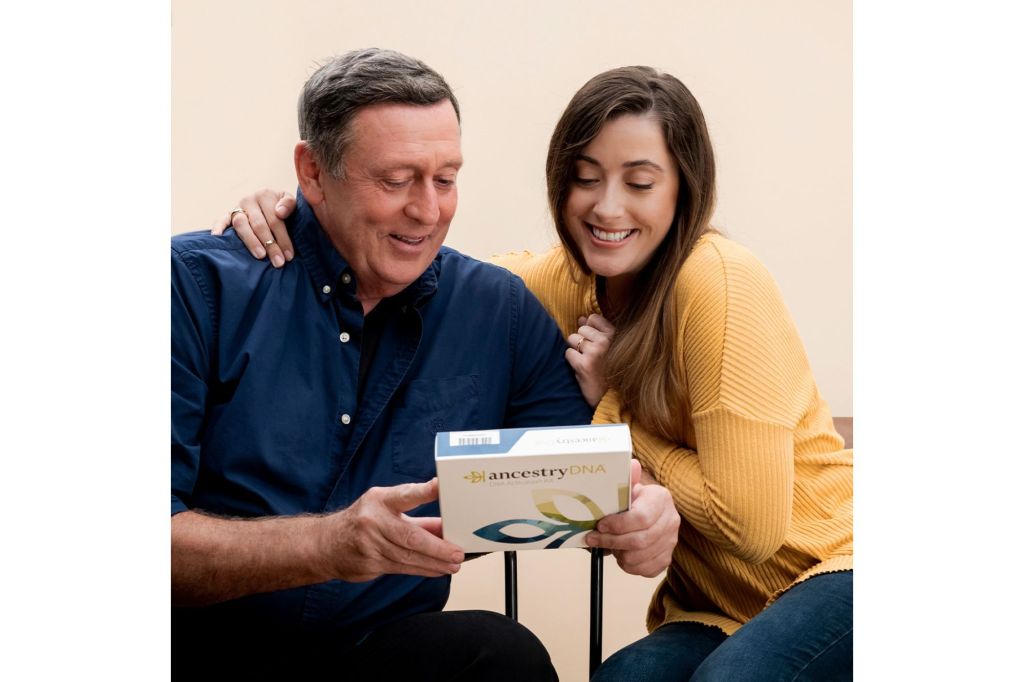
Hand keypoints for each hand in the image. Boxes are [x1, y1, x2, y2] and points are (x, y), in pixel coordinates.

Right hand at [212, 189, 296, 267]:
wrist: (270, 203)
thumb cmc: (282, 208)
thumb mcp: (291, 202)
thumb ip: (289, 203)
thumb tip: (280, 212)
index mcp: (265, 195)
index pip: (274, 220)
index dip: (283, 238)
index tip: (289, 256)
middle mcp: (249, 200)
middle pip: (259, 225)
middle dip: (270, 245)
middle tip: (278, 262)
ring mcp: (237, 207)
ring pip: (241, 224)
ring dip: (251, 241)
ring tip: (260, 256)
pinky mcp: (227, 215)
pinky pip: (220, 220)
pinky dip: (218, 227)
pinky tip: (217, 237)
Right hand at [317, 478, 464, 581]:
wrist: (326, 545)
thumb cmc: (363, 521)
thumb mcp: (386, 509)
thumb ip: (416, 517)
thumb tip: (447, 526)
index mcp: (379, 500)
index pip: (405, 495)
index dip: (424, 491)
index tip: (441, 486)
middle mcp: (373, 521)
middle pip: (410, 536)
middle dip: (437, 547)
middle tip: (457, 552)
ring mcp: (370, 545)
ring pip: (408, 557)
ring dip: (435, 563)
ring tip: (453, 564)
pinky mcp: (369, 564)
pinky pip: (402, 568)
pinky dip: (423, 570)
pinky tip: (437, 570)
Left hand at [565, 314, 614, 406]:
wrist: (611, 397)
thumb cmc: (609, 370)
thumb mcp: (610, 348)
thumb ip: (596, 330)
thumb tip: (582, 318)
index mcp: (615, 335)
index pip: (593, 318)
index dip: (589, 329)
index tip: (594, 342)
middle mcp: (606, 341)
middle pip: (581, 329)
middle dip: (581, 341)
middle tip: (590, 356)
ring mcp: (595, 352)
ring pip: (572, 339)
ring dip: (575, 350)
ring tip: (586, 361)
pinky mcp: (584, 364)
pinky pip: (568, 353)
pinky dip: (571, 361)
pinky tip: (581, 369)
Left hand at [586, 460, 678, 577]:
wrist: (648, 511)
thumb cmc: (634, 499)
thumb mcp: (629, 486)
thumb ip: (627, 478)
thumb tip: (631, 464)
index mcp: (661, 499)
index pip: (641, 518)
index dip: (617, 525)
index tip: (600, 525)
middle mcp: (671, 520)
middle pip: (639, 541)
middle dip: (612, 542)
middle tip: (594, 539)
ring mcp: (671, 541)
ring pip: (640, 558)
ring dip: (619, 554)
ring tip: (610, 544)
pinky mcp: (667, 558)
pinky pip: (645, 570)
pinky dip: (628, 566)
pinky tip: (622, 553)